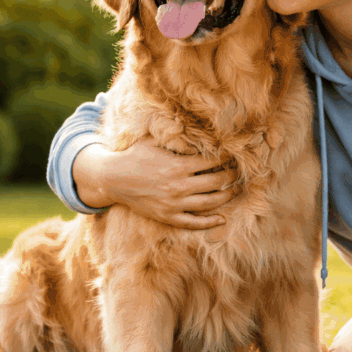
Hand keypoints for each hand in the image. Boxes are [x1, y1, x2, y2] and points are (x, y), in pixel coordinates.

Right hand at [73, 137, 238, 229]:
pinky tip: (221, 219)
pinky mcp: (168, 216)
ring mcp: (174, 203)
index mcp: (178, 165)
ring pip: (210, 202)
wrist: (113, 178)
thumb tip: (194, 128)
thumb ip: (176, 138)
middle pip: (217, 182)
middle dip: (231, 176)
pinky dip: (210, 222)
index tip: (231, 156)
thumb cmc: (135, 156)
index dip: (225, 159)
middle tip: (237, 173)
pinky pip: (193, 223)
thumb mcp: (155, 142)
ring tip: (233, 190)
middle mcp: (179, 185)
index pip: (212, 162)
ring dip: (226, 196)